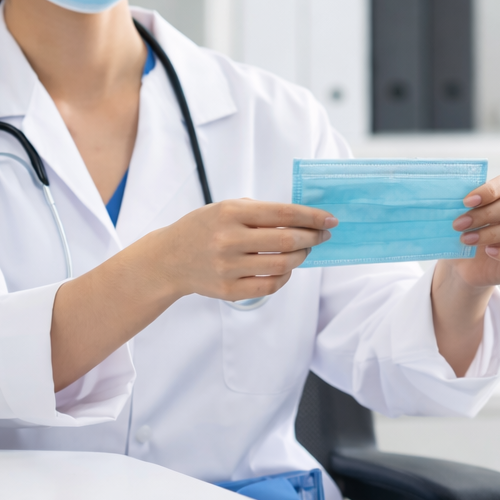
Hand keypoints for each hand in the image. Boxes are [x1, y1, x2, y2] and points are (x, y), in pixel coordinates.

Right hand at [141, 198, 335, 304]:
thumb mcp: (226, 209)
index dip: (312, 217)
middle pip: (287, 241)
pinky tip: (286, 268)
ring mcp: (228, 268)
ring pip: (282, 265)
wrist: (168, 259)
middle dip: (313, 238)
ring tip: (305, 250)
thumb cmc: (204, 228)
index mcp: (230, 213)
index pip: (283, 214)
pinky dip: (285, 276)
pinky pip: (270, 286)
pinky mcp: (228, 290)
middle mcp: (229, 240)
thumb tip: (303, 217)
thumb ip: (260, 212)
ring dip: (301, 257)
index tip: (330, 219)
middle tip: (322, 235)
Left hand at [438, 173, 499, 289]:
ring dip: (492, 234)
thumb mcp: (467, 214)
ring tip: (467, 240)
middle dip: (485, 214)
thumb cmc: (471, 232)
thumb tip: (452, 191)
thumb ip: (467, 202)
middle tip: (459, 224)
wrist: (471, 265)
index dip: (489, 191)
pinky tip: (490, 252)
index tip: (465, 202)